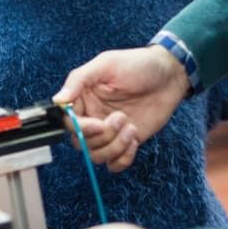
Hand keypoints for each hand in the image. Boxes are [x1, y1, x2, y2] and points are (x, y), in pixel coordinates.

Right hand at [55, 46, 189, 171]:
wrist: (169, 74)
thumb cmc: (137, 64)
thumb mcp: (105, 64)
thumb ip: (79, 80)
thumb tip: (58, 100)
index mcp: (83, 98)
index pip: (69, 122)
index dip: (81, 128)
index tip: (97, 124)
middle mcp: (93, 116)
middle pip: (81, 143)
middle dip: (101, 136)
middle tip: (120, 119)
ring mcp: (110, 132)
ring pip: (97, 156)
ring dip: (114, 146)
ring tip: (130, 126)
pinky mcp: (126, 142)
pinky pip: (115, 164)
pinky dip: (123, 158)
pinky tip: (134, 140)